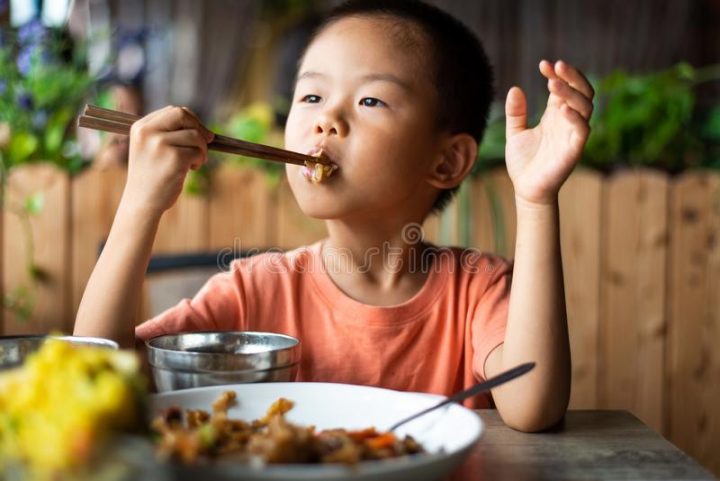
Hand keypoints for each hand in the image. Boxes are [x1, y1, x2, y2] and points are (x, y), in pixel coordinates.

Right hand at [122, 106, 213, 216]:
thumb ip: (167, 133)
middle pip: (183, 115)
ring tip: (195, 162)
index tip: (199, 132)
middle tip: (207, 142)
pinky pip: (197, 152)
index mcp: (140, 127)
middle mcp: (147, 132)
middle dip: (199, 128)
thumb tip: (198, 125)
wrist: (142, 202)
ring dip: (202, 149)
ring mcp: (160, 144)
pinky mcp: (174, 158)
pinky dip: (199, 160)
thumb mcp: (150, 148)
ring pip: (194, 135)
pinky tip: (190, 169)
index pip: (172, 111)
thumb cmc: (151, 176)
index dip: (190, 120)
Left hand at [505, 60, 593, 204]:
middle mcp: (567, 121)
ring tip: (553, 83)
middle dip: (571, 76)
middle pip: (581, 91)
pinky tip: (561, 108)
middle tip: (556, 65)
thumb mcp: (515, 133)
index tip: (543, 65)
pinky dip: (575, 117)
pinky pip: (582, 129)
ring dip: (571, 93)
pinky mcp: (574, 149)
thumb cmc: (524, 162)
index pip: (564, 87)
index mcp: (555, 114)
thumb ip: (515, 112)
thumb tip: (515, 88)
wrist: (526, 189)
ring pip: (585, 106)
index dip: (557, 74)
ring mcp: (572, 134)